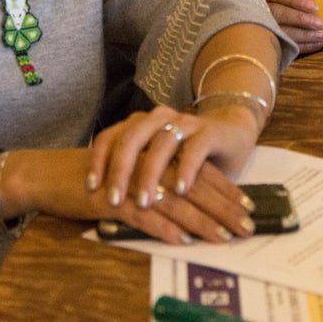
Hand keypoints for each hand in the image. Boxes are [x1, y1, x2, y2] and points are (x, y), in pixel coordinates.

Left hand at [87, 105, 259, 240]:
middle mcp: (159, 119)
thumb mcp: (157, 163)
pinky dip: (185, 169)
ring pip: (161, 143)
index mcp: (140, 124)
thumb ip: (134, 174)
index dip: (98, 161)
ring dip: (151, 174)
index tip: (91, 188)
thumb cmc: (186, 155)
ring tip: (145, 201)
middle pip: (131, 138)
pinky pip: (194, 148)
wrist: (231, 133)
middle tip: (113, 200)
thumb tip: (101, 204)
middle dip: (120, 171)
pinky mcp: (209, 132)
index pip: (110, 137)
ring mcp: (185, 123)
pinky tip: (180, 190)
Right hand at [258, 0, 322, 53]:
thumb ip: (290, 2)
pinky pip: (284, 47)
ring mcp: (257, 30)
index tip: (315, 6)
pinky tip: (317, 44)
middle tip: (320, 24)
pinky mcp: (264, 47)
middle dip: (301, 19)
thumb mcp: (274, 0)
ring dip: (305, 35)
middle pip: (278, 13)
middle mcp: (255, 10)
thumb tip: (316, 9)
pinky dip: (303, 47)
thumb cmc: (270, 9)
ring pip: (281, 32)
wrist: (245, 32)